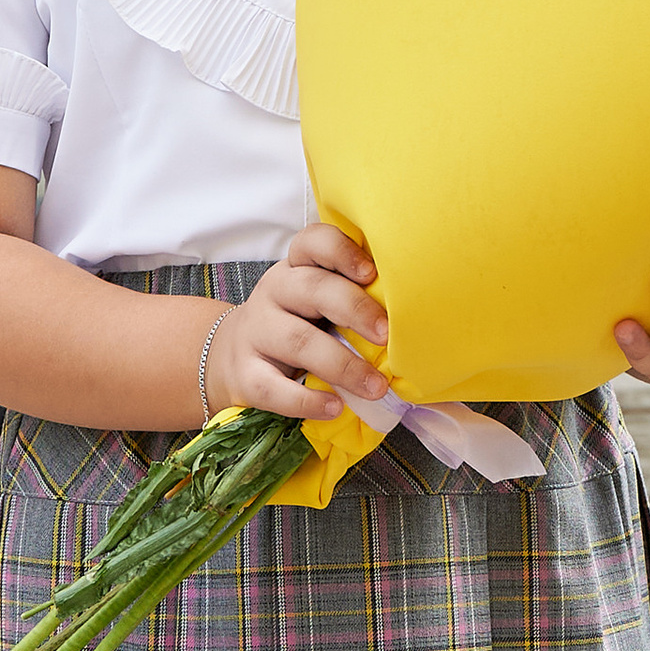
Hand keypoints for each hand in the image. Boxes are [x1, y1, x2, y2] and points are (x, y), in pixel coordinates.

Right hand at [212, 225, 391, 421]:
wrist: (234, 354)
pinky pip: (273, 387)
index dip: (341, 253)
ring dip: (342, 365)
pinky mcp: (244, 373)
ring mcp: (255, 332)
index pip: (313, 243)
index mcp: (297, 267)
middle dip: (354, 310)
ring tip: (376, 386)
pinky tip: (335, 407)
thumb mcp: (316, 300)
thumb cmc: (296, 323)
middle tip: (387, 335)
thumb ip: (351, 298)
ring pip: (297, 341)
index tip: (371, 273)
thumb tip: (415, 321)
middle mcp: (274, 291)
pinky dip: (306, 400)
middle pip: (312, 289)